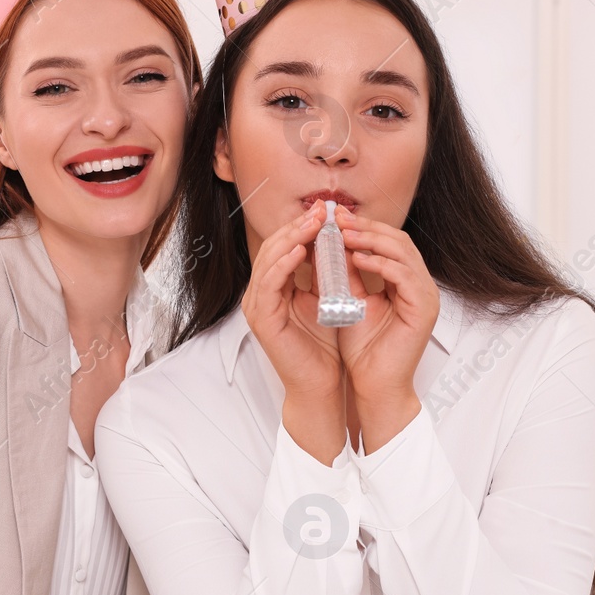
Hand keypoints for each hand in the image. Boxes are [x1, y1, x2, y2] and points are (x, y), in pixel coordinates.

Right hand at [243, 201, 345, 459]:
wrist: (320, 384)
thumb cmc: (325, 347)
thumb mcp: (328, 299)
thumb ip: (325, 272)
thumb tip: (336, 238)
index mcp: (275, 288)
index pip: (284, 247)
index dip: (303, 227)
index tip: (326, 210)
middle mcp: (261, 294)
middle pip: (274, 248)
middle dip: (298, 226)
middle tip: (321, 209)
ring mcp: (257, 306)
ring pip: (269, 260)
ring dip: (292, 238)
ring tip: (314, 222)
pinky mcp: (262, 319)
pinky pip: (269, 282)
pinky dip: (284, 263)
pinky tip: (301, 249)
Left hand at [334, 203, 436, 420]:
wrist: (374, 385)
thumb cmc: (363, 350)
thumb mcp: (350, 301)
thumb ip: (346, 273)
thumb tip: (331, 242)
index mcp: (406, 283)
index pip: (389, 243)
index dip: (363, 227)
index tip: (335, 217)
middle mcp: (420, 286)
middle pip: (399, 241)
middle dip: (367, 227)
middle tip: (338, 217)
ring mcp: (426, 296)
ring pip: (403, 253)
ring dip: (371, 240)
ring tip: (343, 233)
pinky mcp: (424, 309)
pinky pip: (405, 276)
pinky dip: (381, 264)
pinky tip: (358, 258)